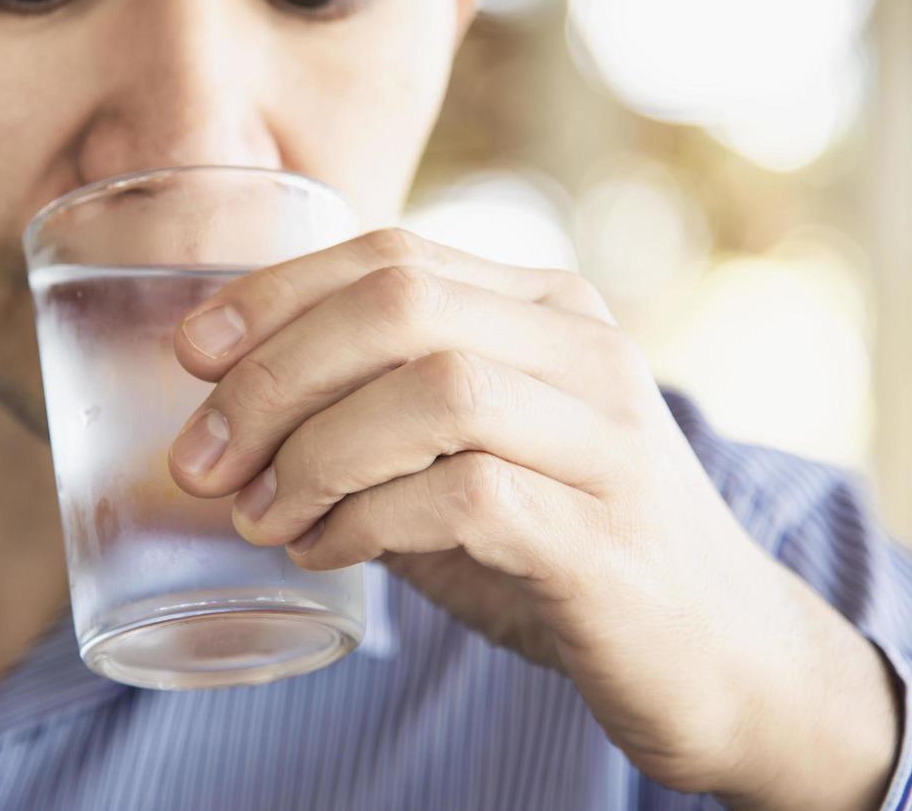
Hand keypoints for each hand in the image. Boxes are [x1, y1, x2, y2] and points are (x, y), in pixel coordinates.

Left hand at [167, 229, 899, 807]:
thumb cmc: (568, 542)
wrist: (720, 654)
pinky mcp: (606, 537)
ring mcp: (607, 439)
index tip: (191, 352)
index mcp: (546, 309)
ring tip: (260, 517)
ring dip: (315, 454)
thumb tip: (234, 415)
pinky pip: (464, 497)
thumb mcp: (473, 454)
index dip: (275, 294)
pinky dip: (367, 522)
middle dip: (274, 375)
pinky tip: (325, 553)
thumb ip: (380, 419)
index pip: (392, 256)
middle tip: (203, 458)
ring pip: (435, 390)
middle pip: (400, 305)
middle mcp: (584, 351)